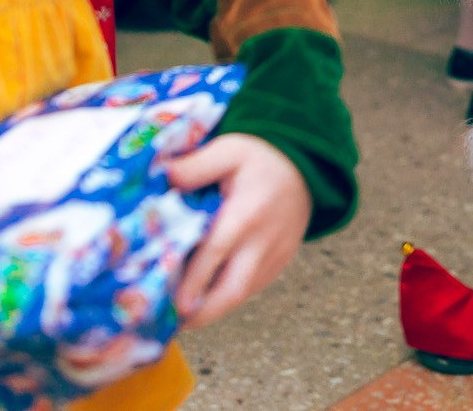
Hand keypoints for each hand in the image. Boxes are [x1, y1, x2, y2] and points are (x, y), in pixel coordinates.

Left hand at [167, 134, 311, 328]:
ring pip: (243, 293)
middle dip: (205, 313)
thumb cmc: (262, 158)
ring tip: (184, 314)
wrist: (307, 166)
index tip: (174, 306)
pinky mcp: (280, 262)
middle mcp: (263, 241)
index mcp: (247, 213)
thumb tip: (165, 178)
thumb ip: (197, 165)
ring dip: (214, 308)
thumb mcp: (230, 150)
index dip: (194, 282)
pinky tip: (208, 296)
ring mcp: (275, 255)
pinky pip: (253, 286)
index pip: (216, 253)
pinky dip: (229, 295)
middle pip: (235, 289)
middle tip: (175, 323)